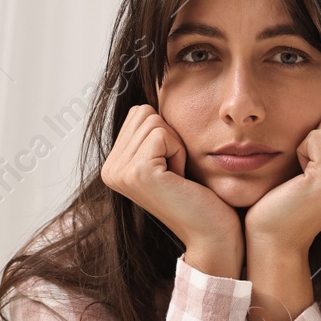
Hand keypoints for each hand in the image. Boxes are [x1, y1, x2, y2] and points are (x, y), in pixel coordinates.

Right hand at [101, 105, 242, 276]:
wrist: (212, 233)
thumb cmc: (199, 195)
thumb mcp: (170, 157)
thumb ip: (153, 132)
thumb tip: (153, 87)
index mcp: (113, 164)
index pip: (140, 112)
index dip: (167, 133)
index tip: (173, 168)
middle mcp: (109, 169)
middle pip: (145, 112)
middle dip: (170, 136)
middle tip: (177, 173)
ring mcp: (119, 172)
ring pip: (154, 120)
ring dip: (176, 144)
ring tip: (178, 177)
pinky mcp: (137, 172)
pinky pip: (162, 133)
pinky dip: (179, 151)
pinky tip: (180, 179)